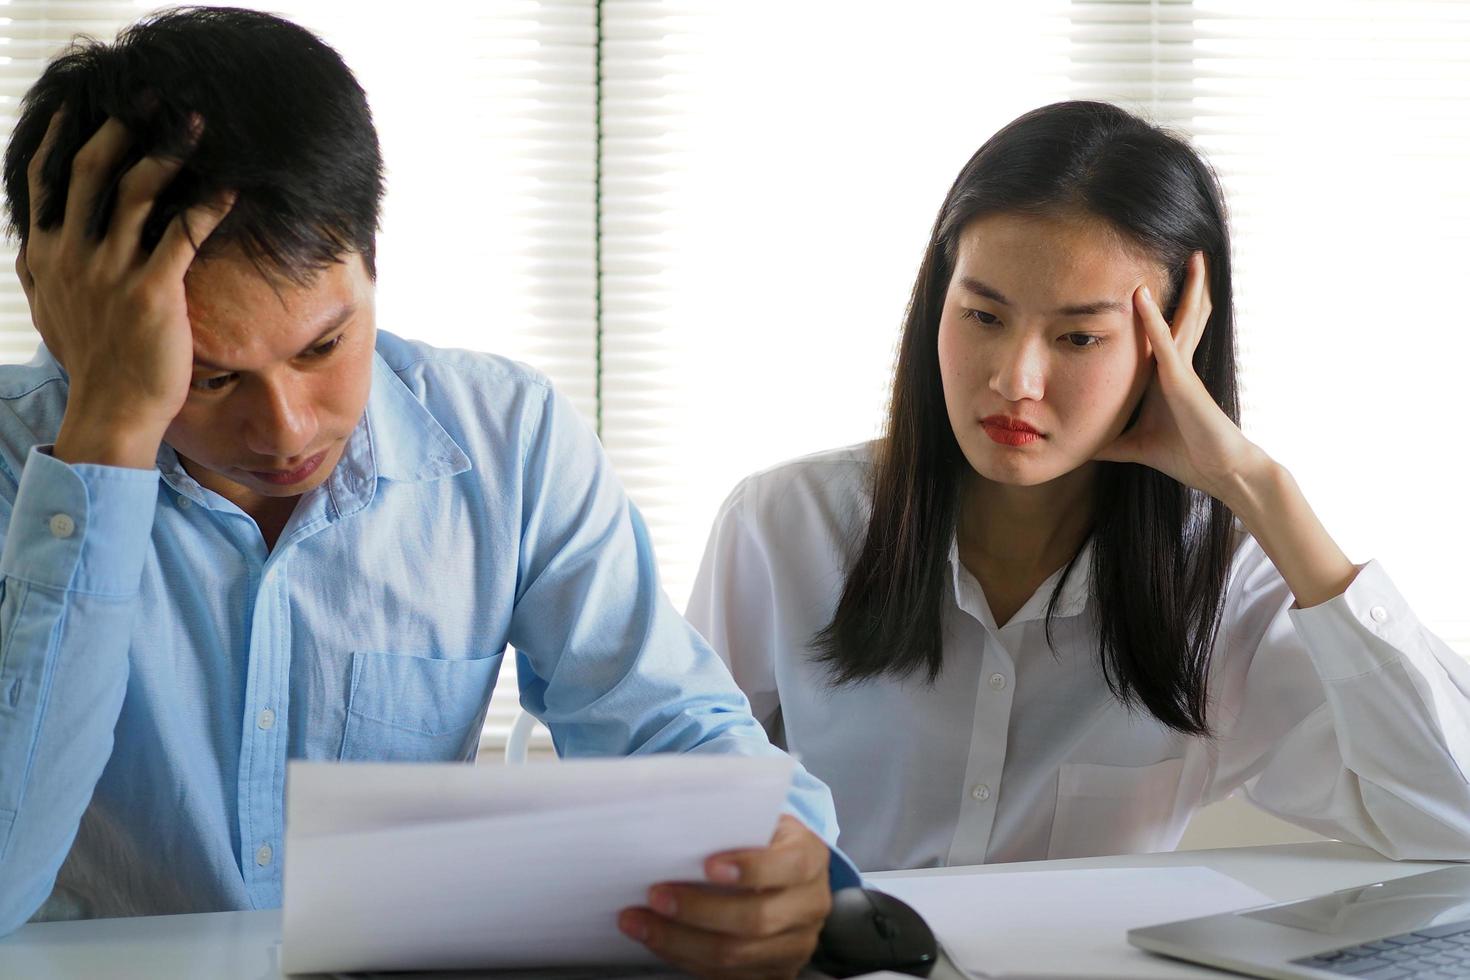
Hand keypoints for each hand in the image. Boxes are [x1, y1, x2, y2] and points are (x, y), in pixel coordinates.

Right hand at [21, 109, 233, 467]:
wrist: (112, 409)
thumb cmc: (92, 362)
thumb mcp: (51, 311)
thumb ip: (41, 273)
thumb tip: (33, 245)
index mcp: (46, 256)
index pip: (45, 182)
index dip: (60, 139)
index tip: (79, 106)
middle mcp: (74, 256)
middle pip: (92, 172)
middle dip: (121, 128)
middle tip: (152, 98)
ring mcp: (112, 272)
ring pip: (137, 194)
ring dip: (169, 153)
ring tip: (197, 126)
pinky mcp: (153, 292)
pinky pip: (183, 235)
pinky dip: (208, 206)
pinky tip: (231, 187)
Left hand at [619, 814, 831, 977]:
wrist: (789, 874)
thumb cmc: (764, 841)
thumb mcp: (761, 820)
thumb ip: (733, 824)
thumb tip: (677, 825)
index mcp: (810, 858)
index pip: (787, 866)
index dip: (749, 869)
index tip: (706, 865)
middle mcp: (810, 905)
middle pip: (755, 919)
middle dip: (697, 910)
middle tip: (655, 895)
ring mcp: (797, 945)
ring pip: (735, 955)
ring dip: (679, 940)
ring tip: (640, 922)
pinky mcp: (777, 972)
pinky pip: (726, 975)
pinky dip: (685, 958)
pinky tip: (658, 940)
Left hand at [1094, 252, 1268, 505]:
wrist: (1220, 471)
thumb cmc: (1185, 455)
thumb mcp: (1135, 446)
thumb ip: (1111, 443)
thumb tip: (1083, 449)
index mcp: (1165, 376)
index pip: (1160, 333)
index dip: (1155, 308)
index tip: (1144, 280)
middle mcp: (1176, 365)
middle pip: (1181, 316)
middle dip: (1185, 286)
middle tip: (1186, 251)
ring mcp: (1180, 369)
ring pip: (1180, 319)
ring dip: (1183, 288)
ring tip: (1191, 255)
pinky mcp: (1181, 379)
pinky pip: (1163, 342)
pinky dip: (1151, 319)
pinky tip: (1140, 294)